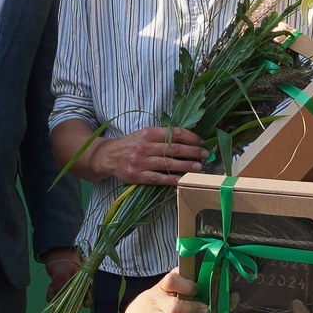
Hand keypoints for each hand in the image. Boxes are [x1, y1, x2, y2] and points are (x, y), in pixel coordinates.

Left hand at [40, 247, 83, 299]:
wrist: (54, 247)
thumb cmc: (60, 259)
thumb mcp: (61, 275)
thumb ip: (63, 290)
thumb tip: (63, 304)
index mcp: (86, 283)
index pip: (81, 302)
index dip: (70, 305)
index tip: (59, 299)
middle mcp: (82, 285)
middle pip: (73, 301)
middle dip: (60, 299)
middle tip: (52, 289)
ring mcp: (75, 284)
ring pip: (66, 298)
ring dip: (56, 295)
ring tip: (50, 285)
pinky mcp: (68, 283)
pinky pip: (62, 293)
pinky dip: (55, 291)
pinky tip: (51, 285)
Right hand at [91, 125, 207, 186]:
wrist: (107, 156)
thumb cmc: (130, 144)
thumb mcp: (144, 134)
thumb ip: (162, 136)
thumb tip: (187, 139)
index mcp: (148, 132)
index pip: (174, 133)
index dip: (190, 137)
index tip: (201, 142)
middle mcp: (145, 146)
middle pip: (174, 148)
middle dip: (193, 151)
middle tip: (205, 155)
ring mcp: (141, 161)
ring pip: (168, 163)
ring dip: (186, 165)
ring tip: (199, 168)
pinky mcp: (137, 176)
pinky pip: (158, 178)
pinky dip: (171, 179)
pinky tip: (182, 180)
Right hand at [119, 269, 208, 312]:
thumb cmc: (157, 301)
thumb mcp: (164, 287)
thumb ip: (179, 279)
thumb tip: (200, 273)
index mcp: (161, 287)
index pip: (171, 281)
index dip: (186, 285)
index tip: (197, 289)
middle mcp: (155, 302)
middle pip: (174, 308)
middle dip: (192, 309)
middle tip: (205, 311)